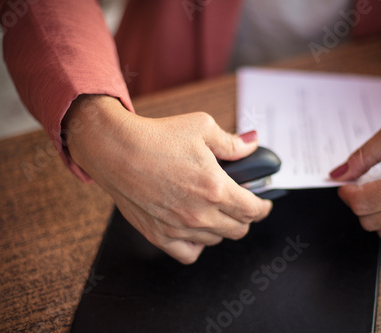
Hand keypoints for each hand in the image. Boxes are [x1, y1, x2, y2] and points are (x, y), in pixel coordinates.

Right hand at [63, 95, 271, 263]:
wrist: (116, 150)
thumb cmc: (156, 137)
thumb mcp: (202, 128)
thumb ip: (233, 142)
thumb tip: (253, 144)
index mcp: (216, 188)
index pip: (253, 210)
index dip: (264, 206)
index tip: (264, 202)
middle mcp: (200, 213)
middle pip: (239, 229)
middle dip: (246, 217)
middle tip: (241, 205)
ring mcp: (179, 228)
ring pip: (216, 240)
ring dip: (222, 228)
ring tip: (215, 211)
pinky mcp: (159, 235)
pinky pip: (189, 253)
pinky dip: (198, 245)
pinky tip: (195, 230)